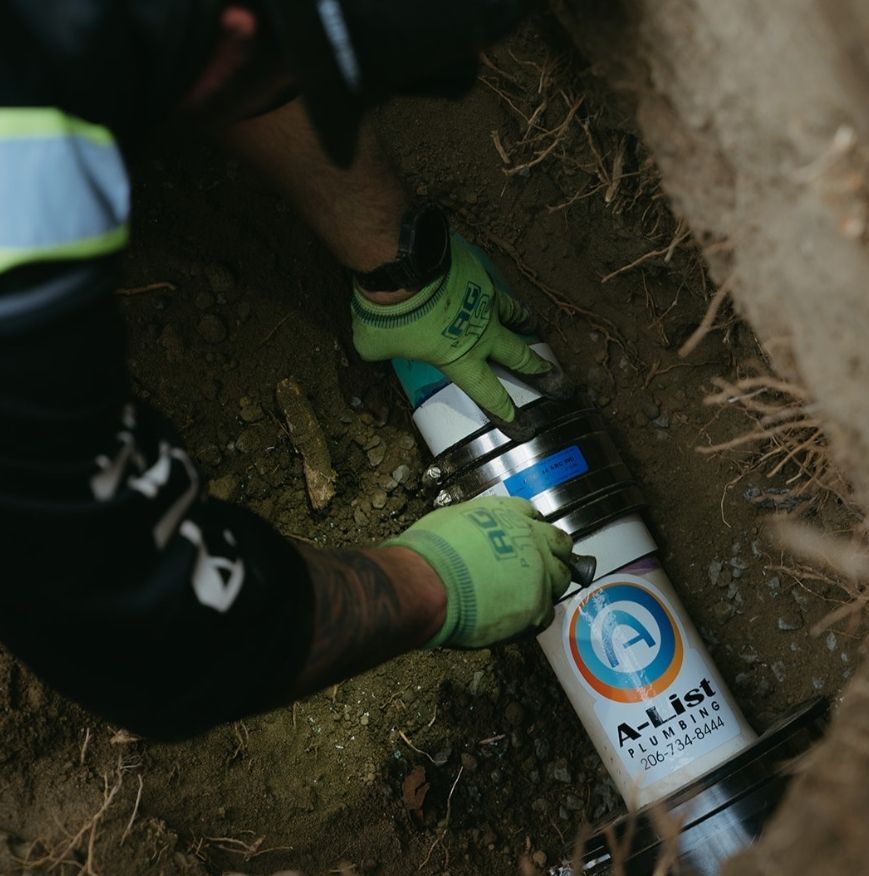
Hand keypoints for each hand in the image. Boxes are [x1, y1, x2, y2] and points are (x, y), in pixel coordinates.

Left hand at [351, 234, 571, 438]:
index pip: (489, 394)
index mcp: (461, 359)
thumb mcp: (374, 345)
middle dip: (543, 375)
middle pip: (521, 358)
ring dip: (527, 325)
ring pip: (515, 316)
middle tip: (561, 387)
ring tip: (534, 327)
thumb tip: (372, 347)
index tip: (525, 428)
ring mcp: (486, 300)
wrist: (401, 263)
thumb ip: (381, 352)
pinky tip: (495, 287)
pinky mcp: (480, 273)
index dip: (508, 415)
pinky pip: (494, 286)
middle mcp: (483, 333)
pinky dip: (497, 291)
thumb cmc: (389, 312)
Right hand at [384, 496, 572, 647]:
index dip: (529, 528)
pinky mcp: (538, 603)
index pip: (531, 515)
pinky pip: (548, 610)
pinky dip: (536, 613)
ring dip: (549, 583)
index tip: (525, 538)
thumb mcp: (450, 520)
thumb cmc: (430, 553)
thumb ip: (473, 526)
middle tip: (537, 566)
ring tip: (528, 595)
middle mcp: (529, 536)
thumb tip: (468, 536)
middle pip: (558, 542)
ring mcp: (538, 569)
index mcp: (505, 512)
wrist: (430, 582)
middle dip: (552, 552)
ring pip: (561, 575)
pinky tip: (517, 617)